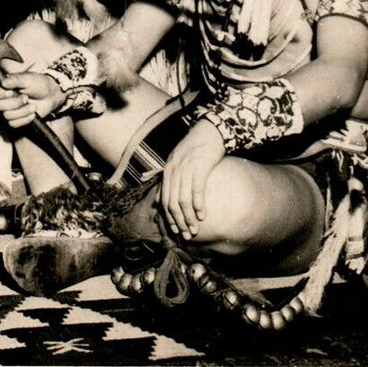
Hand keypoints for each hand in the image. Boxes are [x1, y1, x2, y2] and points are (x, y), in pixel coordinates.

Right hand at [0, 58, 64, 128]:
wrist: (51, 95)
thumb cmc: (39, 84)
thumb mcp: (28, 78)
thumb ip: (15, 79)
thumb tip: (3, 82)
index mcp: (4, 85)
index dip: (1, 94)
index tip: (11, 92)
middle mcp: (4, 98)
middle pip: (0, 106)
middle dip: (15, 104)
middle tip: (26, 98)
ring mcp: (9, 109)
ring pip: (7, 116)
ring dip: (22, 112)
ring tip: (33, 106)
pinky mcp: (15, 119)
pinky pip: (13, 124)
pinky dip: (24, 119)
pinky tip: (33, 114)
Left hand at [160, 121, 226, 239]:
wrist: (210, 131)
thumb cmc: (195, 149)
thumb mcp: (176, 164)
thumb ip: (167, 183)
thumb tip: (158, 201)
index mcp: (168, 171)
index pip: (165, 200)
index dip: (169, 218)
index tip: (176, 231)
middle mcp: (174, 170)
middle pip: (172, 203)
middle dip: (179, 222)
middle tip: (187, 235)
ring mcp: (186, 168)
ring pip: (183, 199)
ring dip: (189, 217)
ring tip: (195, 229)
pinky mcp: (200, 166)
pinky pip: (196, 189)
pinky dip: (198, 204)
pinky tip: (203, 215)